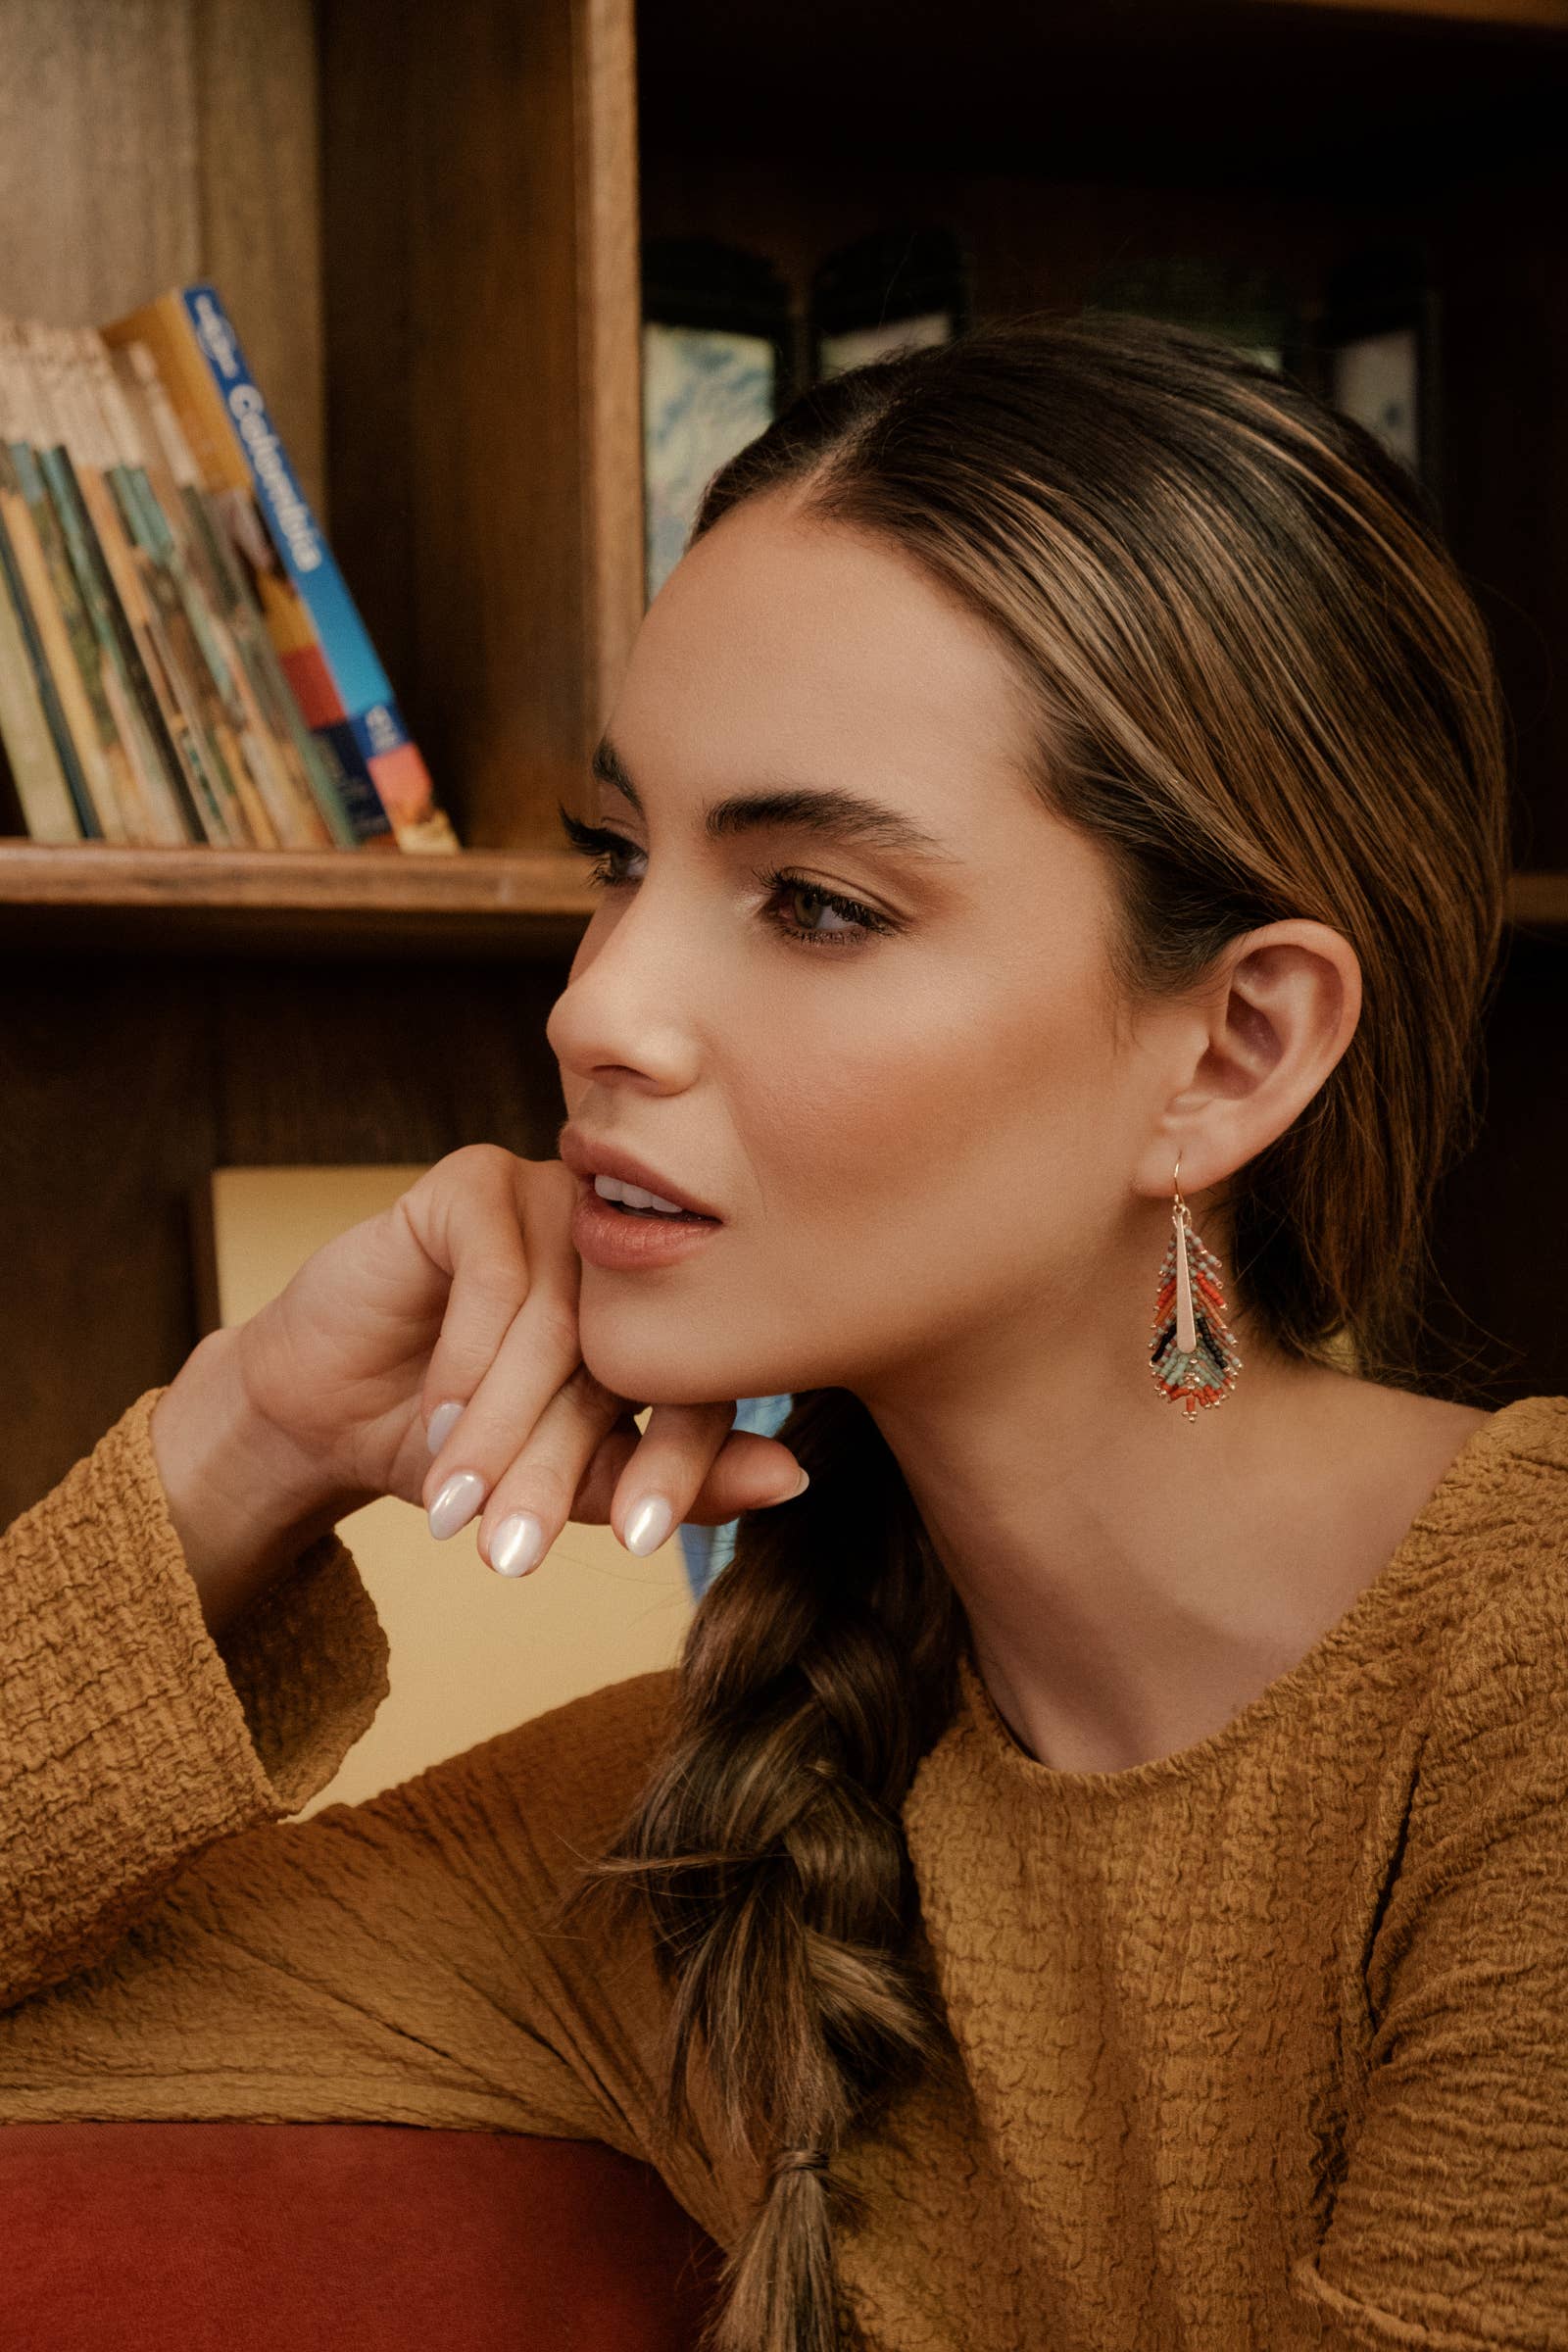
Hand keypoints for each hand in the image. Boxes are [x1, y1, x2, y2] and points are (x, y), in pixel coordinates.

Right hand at [152, 1145, 804, 1633]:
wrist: (326, 1405)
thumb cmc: (456, 1442)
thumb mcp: (562, 1480)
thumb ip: (665, 1477)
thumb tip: (794, 1479)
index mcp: (670, 1316)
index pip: (701, 1386)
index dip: (676, 1466)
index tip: (638, 1541)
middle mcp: (626, 1250)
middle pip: (625, 1360)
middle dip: (562, 1466)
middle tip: (515, 1550)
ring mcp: (557, 1203)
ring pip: (556, 1323)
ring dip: (501, 1426)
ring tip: (459, 1504)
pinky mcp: (478, 1181)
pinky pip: (495, 1270)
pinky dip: (466, 1357)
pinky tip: (436, 1419)